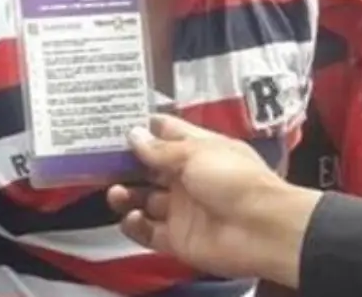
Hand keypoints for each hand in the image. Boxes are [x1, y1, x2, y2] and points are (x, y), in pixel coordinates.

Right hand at [106, 115, 322, 286]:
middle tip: (98, 160)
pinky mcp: (177, 238)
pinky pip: (147, 232)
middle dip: (125, 163)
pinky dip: (134, 225)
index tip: (113, 122)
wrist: (263, 230)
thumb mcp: (195, 153)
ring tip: (117, 192)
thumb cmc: (234, 179)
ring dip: (125, 194)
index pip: (165, 133)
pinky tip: (132, 217)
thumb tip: (132, 134)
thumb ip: (159, 149)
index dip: (142, 127)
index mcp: (197, 150)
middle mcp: (187, 178)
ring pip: (143, 199)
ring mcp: (181, 209)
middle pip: (148, 168)